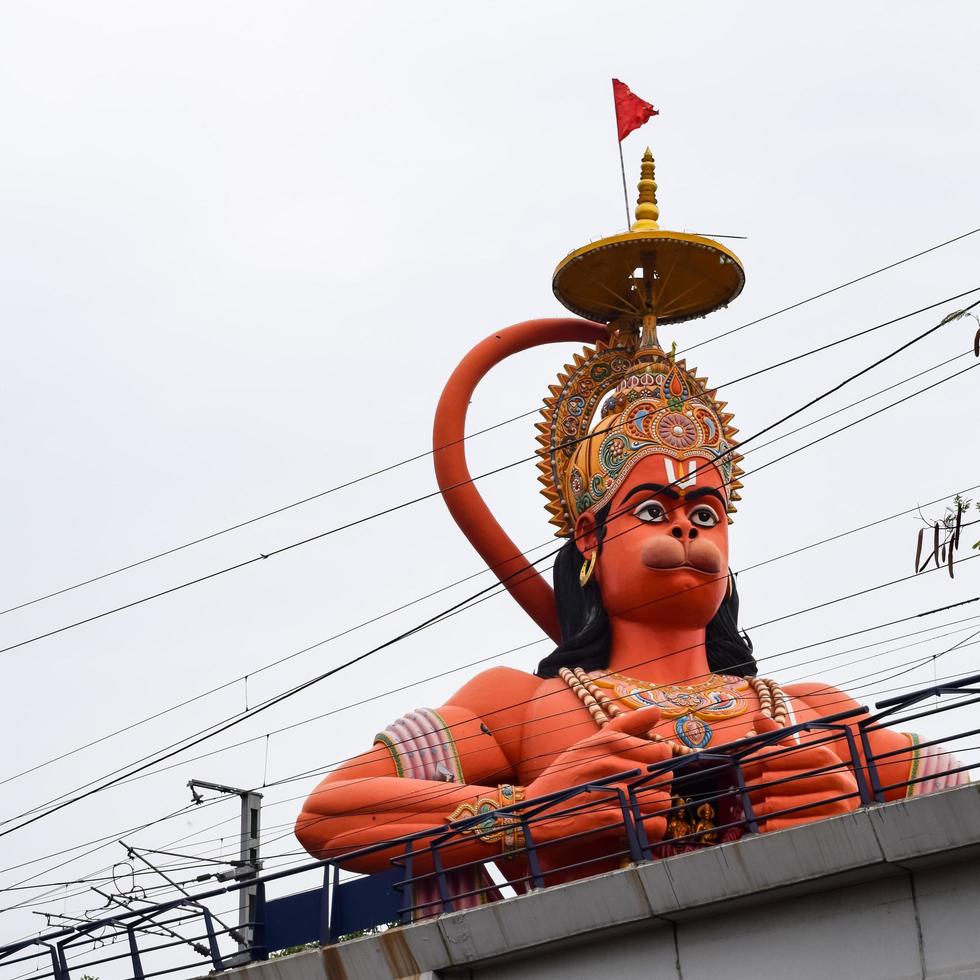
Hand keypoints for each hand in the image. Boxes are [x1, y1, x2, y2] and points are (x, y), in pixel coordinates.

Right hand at [528, 707, 673, 846]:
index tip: (647, 772)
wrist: (532, 812)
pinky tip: (638, 826)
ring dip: (657, 810)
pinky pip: (651, 825)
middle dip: (660, 787)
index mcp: (608, 742)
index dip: (659, 764)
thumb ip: (625, 725)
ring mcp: (610, 790)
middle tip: (643, 794)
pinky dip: (651, 829)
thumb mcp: (589, 744)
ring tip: (640, 811)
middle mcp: (610, 762)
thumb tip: (656, 710)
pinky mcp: (609, 819)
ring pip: (662, 800)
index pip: (661, 750)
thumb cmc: (564, 777)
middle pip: (665, 776)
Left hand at [744, 716, 859, 831]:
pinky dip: (772, 826)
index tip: (739, 767)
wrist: (850, 804)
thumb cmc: (818, 776)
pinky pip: (792, 826)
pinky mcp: (833, 826)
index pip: (778, 756)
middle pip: (776, 781)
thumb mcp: (803, 755)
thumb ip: (780, 737)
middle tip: (738, 790)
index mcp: (825, 757)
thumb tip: (758, 716)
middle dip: (753, 786)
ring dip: (758, 808)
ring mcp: (837, 804)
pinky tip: (762, 825)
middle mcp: (835, 779)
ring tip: (746, 809)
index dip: (754, 762)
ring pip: (780, 804)